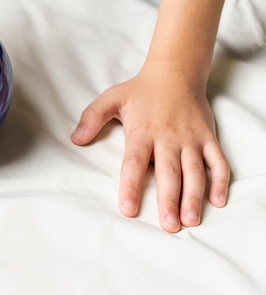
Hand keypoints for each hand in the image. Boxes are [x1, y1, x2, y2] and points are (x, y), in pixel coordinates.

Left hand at [71, 66, 229, 232]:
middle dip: (168, 200)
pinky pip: (218, 161)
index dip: (131, 186)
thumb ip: (92, 118)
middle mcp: (168, 138)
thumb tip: (75, 139)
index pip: (134, 163)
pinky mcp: (208, 137)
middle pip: (168, 172)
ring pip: (195, 171)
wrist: (176, 72)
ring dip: (194, 196)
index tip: (128, 209)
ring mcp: (190, 138)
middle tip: (168, 224)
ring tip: (189, 220)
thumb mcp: (111, 98)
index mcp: (142, 132)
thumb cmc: (141, 90)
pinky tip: (218, 200)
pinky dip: (220, 180)